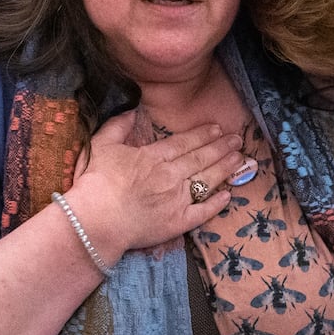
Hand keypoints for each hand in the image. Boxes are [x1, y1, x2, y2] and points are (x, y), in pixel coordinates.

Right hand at [65, 112, 247, 258]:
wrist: (95, 221)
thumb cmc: (94, 183)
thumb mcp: (101, 145)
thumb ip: (118, 126)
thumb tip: (133, 111)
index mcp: (153, 157)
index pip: (184, 143)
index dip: (202, 135)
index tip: (217, 129)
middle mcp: (170, 175)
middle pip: (201, 159)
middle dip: (221, 148)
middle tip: (237, 140)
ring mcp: (176, 200)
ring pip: (206, 181)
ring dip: (224, 169)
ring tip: (239, 160)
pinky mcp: (177, 223)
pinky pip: (202, 212)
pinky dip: (217, 204)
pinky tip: (228, 196)